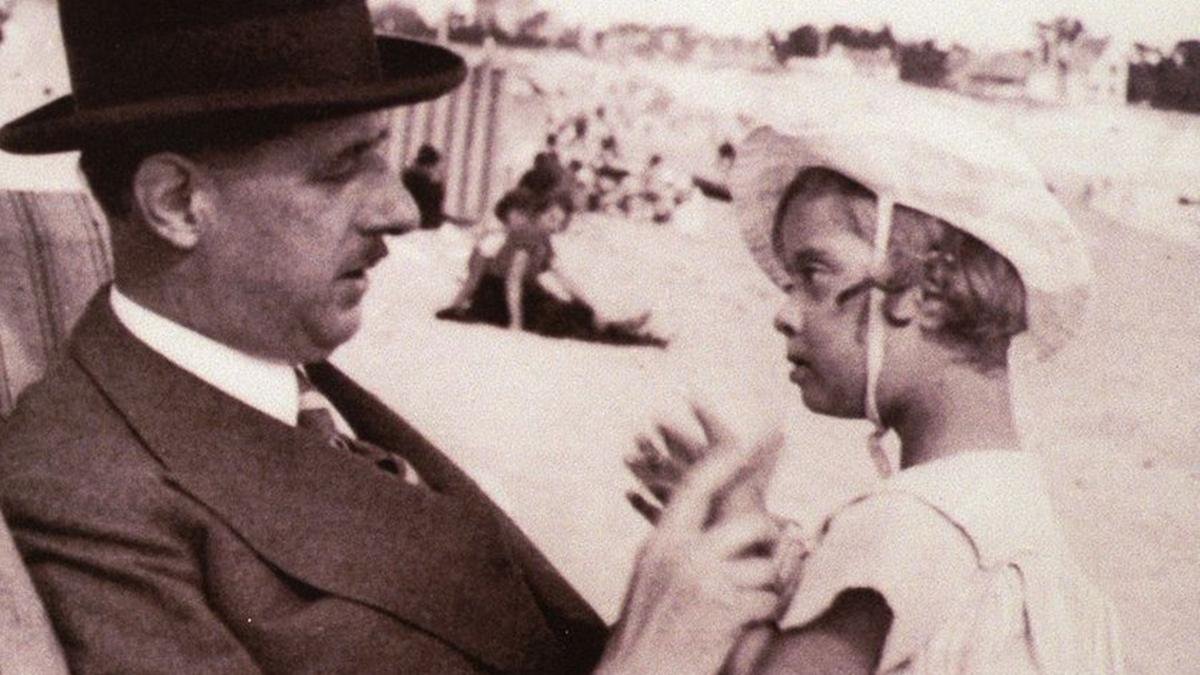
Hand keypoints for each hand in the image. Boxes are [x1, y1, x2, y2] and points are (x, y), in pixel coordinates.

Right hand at [597, 428, 784, 674]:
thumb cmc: (645, 633)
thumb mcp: (650, 578)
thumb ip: (678, 550)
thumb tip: (713, 531)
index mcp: (662, 542)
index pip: (698, 487)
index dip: (725, 462)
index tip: (748, 439)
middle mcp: (684, 553)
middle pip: (752, 525)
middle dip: (767, 543)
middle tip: (762, 561)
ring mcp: (706, 579)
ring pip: (765, 567)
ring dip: (761, 589)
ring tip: (738, 608)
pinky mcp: (727, 608)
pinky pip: (768, 599)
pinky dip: (761, 615)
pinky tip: (738, 629)